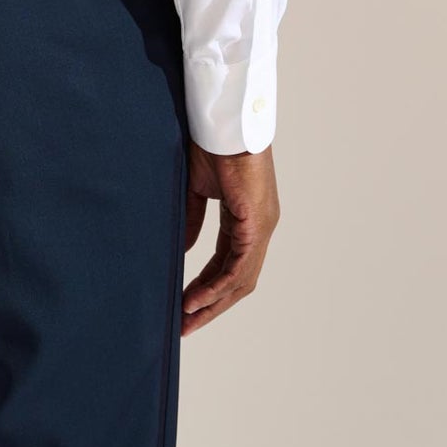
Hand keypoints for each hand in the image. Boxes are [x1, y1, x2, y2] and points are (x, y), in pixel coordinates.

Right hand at [181, 139, 280, 335]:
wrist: (224, 120)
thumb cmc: (211, 143)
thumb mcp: (197, 189)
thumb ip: (193, 220)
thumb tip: (186, 250)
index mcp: (248, 218)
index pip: (229, 265)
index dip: (207, 288)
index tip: (184, 305)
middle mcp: (260, 227)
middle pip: (238, 281)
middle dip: (211, 306)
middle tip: (185, 326)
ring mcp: (262, 226)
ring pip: (241, 280)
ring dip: (213, 303)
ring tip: (187, 319)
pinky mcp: (257, 223)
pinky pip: (239, 267)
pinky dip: (217, 286)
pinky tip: (197, 299)